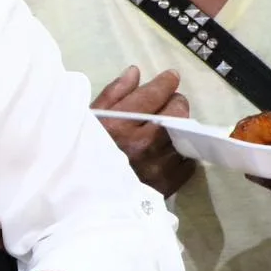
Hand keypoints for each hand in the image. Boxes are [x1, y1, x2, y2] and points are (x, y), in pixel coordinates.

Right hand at [92, 66, 195, 196]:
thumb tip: (135, 72)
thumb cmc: (83, 153)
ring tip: (169, 128)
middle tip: (170, 103)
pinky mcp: (166, 185)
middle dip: (175, 102)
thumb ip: (113, 94)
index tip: (170, 78)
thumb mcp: (90, 120)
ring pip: (185, 135)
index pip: (153, 95)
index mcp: (120, 126)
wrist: (82, 198)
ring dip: (180, 128)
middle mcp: (142, 144)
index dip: (165, 82)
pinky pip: (187, 162)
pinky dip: (181, 153)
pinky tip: (169, 151)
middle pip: (177, 112)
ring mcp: (157, 166)